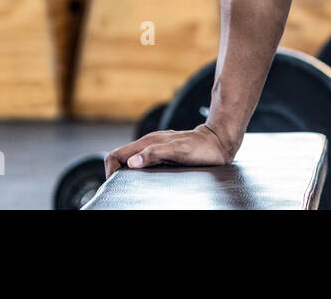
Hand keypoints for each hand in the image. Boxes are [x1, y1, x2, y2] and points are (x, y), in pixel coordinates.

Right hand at [104, 124, 240, 177]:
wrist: (219, 141)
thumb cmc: (202, 147)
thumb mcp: (179, 152)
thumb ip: (155, 154)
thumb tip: (132, 162)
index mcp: (148, 142)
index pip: (115, 155)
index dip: (111, 171)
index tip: (116, 185)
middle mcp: (149, 144)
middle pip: (121, 158)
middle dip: (117, 174)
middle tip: (123, 189)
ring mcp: (156, 147)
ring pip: (131, 161)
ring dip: (128, 173)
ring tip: (135, 186)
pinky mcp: (163, 152)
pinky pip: (144, 162)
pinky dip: (140, 172)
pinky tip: (148, 180)